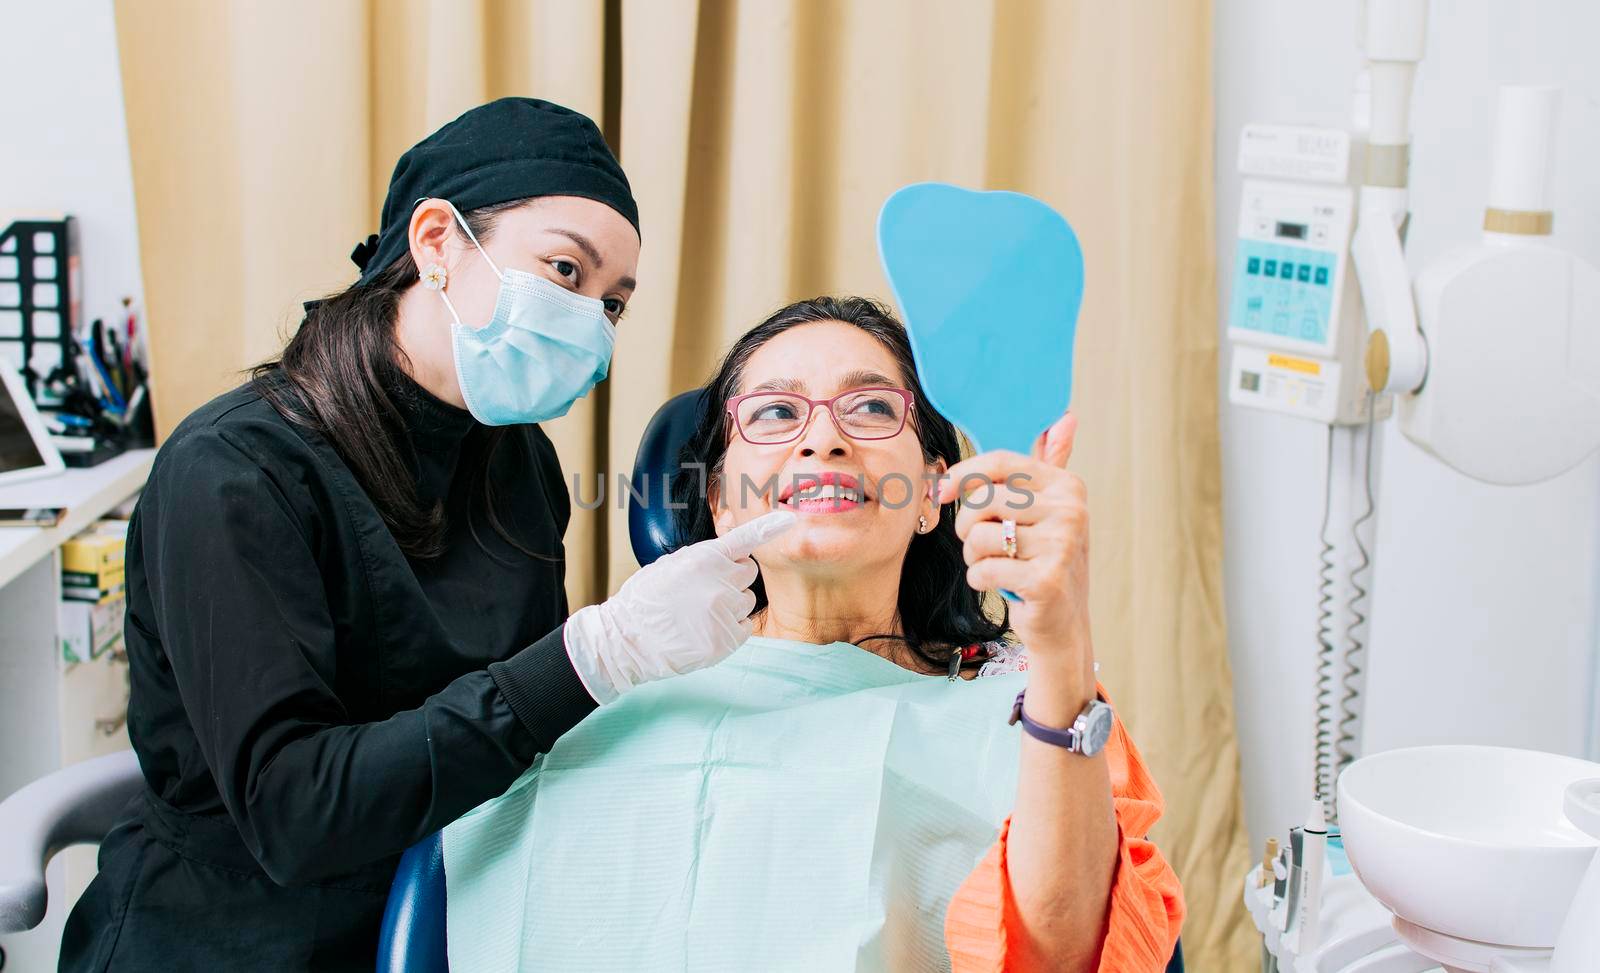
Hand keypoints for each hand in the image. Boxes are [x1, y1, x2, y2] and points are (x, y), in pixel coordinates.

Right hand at [564, 509, 795, 703]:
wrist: (627, 641)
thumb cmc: (644, 602)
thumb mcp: (670, 565)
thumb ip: (702, 558)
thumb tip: (726, 554)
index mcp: (704, 559)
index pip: (744, 539)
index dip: (767, 528)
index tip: (787, 520)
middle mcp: (720, 582)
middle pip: (748, 572)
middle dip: (734, 577)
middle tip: (708, 589)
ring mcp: (725, 612)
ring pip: (746, 600)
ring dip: (731, 604)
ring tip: (700, 613)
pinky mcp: (727, 639)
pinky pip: (744, 626)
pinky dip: (731, 627)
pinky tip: (706, 630)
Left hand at [938, 413, 1093, 695]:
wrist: (1063, 623)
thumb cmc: (1046, 560)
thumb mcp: (1052, 510)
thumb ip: (1053, 463)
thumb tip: (1066, 417)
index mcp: (1067, 485)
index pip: (1000, 463)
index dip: (963, 474)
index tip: (942, 491)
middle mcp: (1070, 510)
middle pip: (983, 500)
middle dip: (968, 526)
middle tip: (981, 544)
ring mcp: (1062, 545)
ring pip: (978, 537)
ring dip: (974, 557)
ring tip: (997, 565)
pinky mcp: (1046, 580)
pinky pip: (983, 569)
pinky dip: (981, 581)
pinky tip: (1001, 586)